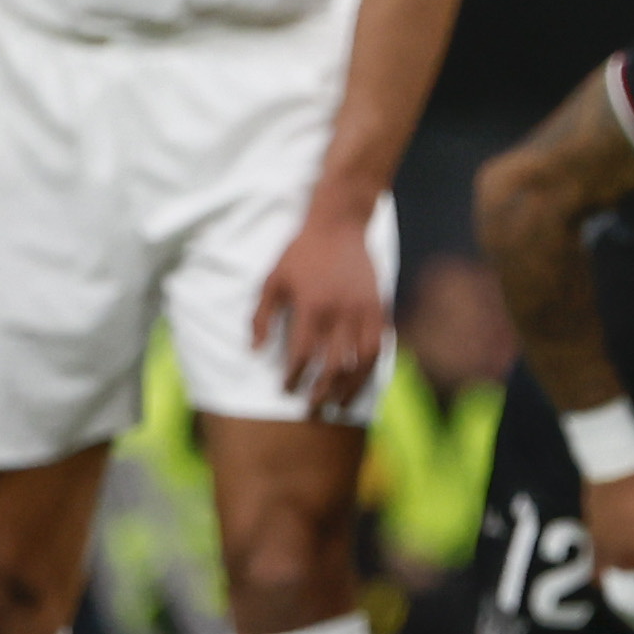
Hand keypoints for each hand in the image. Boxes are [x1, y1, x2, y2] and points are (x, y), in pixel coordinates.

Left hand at [251, 204, 391, 415]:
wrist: (340, 225)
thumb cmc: (301, 253)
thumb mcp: (272, 280)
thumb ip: (261, 317)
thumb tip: (253, 351)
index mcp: (311, 307)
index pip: (303, 354)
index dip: (294, 376)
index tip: (286, 388)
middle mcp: (340, 313)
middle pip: (334, 365)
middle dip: (322, 391)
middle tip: (313, 408)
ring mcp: (364, 311)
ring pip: (362, 361)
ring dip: (352, 386)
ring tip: (342, 402)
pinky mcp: (380, 307)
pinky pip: (380, 345)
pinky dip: (372, 366)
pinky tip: (363, 378)